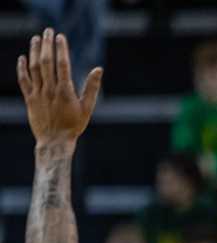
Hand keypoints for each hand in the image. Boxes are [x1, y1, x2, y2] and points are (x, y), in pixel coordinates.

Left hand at [17, 29, 102, 144]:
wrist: (55, 141)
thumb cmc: (74, 126)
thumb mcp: (87, 108)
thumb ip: (91, 87)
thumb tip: (98, 69)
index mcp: (65, 91)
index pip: (62, 64)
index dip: (61, 49)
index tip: (60, 37)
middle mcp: (50, 89)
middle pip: (46, 62)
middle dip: (46, 45)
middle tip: (47, 31)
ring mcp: (38, 93)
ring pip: (34, 68)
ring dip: (34, 51)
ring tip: (35, 39)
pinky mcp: (29, 99)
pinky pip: (24, 80)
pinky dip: (22, 68)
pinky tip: (23, 58)